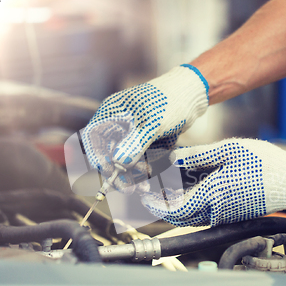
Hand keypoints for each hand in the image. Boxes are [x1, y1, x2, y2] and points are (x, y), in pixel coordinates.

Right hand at [81, 65, 208, 191]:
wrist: (192, 96)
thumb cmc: (171, 101)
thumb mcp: (153, 124)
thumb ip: (136, 143)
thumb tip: (118, 163)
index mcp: (111, 112)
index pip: (93, 139)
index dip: (98, 157)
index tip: (110, 173)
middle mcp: (118, 124)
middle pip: (109, 154)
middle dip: (121, 172)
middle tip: (130, 189)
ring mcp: (132, 133)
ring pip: (127, 161)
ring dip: (136, 173)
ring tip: (148, 181)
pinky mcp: (145, 141)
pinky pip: (142, 159)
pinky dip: (148, 166)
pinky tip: (158, 167)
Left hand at [141, 138, 285, 226]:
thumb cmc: (265, 164)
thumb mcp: (228, 150)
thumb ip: (197, 156)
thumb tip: (173, 159)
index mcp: (213, 196)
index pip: (173, 211)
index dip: (155, 206)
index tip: (144, 197)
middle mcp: (216, 211)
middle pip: (180, 216)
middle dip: (163, 204)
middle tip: (152, 188)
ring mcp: (225, 215)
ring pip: (191, 216)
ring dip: (177, 203)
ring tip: (169, 184)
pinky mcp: (233, 215)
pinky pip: (205, 213)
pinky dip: (193, 203)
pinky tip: (192, 186)